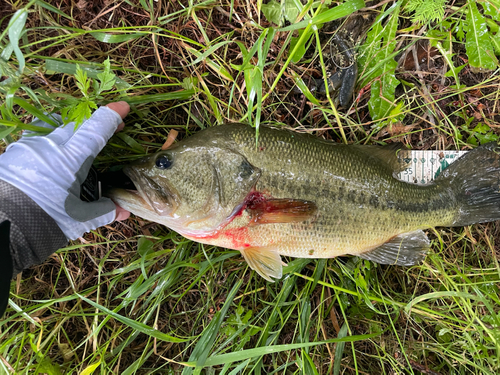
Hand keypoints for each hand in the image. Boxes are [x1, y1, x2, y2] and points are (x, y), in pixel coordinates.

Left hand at [0, 102, 130, 239]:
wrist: (1, 227)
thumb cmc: (45, 221)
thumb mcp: (80, 219)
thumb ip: (104, 211)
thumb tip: (124, 211)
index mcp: (70, 159)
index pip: (96, 129)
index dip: (112, 115)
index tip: (124, 107)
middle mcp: (49, 146)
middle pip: (76, 123)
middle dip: (96, 121)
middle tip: (109, 127)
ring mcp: (28, 147)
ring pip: (54, 126)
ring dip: (71, 128)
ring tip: (79, 138)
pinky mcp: (12, 154)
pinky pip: (36, 137)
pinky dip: (50, 139)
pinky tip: (52, 153)